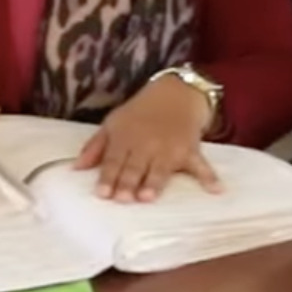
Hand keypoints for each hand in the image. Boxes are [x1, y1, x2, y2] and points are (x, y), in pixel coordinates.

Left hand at [77, 77, 221, 202]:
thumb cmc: (140, 113)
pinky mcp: (190, 151)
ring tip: (148, 196)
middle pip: (135, 167)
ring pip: (161, 169)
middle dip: (128, 182)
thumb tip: (76, 168)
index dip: (108, 177)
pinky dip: (209, 177)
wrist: (175, 92)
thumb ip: (95, 147)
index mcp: (125, 138)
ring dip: (155, 182)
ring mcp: (170, 148)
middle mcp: (147, 144)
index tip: (102, 193)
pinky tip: (215, 190)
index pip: (114, 160)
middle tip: (123, 199)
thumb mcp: (113, 123)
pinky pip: (200, 166)